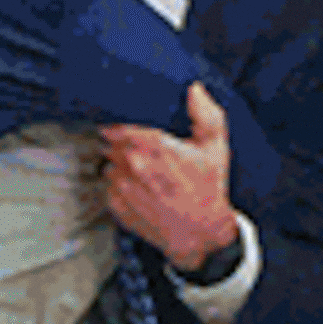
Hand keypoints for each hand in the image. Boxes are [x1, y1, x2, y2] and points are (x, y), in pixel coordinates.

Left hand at [99, 84, 236, 270]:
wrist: (201, 234)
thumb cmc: (208, 188)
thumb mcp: (215, 148)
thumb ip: (206, 115)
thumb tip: (194, 89)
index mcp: (159, 147)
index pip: (121, 127)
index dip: (118, 125)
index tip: (118, 125)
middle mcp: (137, 166)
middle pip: (111, 144)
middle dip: (118, 143)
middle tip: (132, 148)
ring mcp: (125, 188)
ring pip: (108, 164)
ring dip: (117, 164)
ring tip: (138, 171)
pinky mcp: (118, 207)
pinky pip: (107, 185)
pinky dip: (116, 184)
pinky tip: (136, 188)